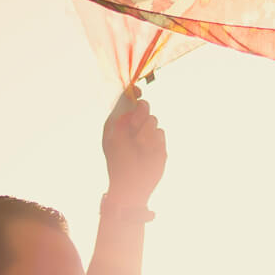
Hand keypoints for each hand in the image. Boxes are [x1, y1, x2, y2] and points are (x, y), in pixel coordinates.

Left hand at [101, 85, 166, 205]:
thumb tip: (130, 97)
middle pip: (143, 105)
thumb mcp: (113, 135)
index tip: (137, 90)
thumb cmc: (117, 161)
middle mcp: (134, 125)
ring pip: (153, 119)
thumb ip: (120, 115)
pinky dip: (154, 140)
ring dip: (145, 130)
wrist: (131, 184)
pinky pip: (160, 132)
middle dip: (140, 112)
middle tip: (133, 125)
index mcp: (120, 122)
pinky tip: (147, 151)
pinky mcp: (159, 144)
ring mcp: (147, 134)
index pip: (128, 100)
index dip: (133, 92)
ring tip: (139, 145)